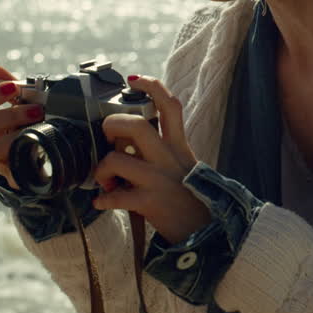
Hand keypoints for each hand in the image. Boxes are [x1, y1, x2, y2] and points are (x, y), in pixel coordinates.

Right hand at [0, 62, 43, 188]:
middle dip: (12, 115)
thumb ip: (7, 85)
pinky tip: (40, 154)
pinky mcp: (9, 174)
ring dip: (17, 136)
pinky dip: (24, 163)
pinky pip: (12, 172)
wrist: (30, 154)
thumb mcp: (17, 103)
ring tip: (41, 128)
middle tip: (38, 110)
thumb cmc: (21, 122)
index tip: (13, 86)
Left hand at [90, 75, 210, 242]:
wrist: (210, 233)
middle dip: (112, 125)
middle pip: (136, 125)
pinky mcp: (151, 203)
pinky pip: (115, 197)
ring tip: (104, 179)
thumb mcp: (185, 166)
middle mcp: (170, 159)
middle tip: (107, 136)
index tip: (133, 79)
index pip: (170, 106)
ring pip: (117, 160)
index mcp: (179, 147)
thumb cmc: (193, 199)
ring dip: (102, 168)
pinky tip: (103, 203)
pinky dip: (103, 200)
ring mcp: (159, 180)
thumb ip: (164, 151)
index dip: (152, 86)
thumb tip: (130, 141)